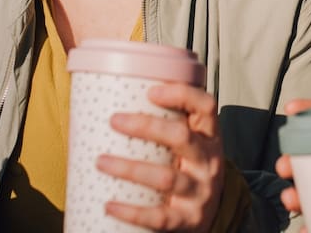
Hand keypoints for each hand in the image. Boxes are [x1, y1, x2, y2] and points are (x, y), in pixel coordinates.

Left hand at [99, 83, 224, 232]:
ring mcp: (200, 192)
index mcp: (209, 137)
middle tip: (114, 120)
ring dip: (130, 168)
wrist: (209, 216)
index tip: (151, 90)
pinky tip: (110, 205)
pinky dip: (132, 212)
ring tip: (101, 161)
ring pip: (166, 178)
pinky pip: (159, 216)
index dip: (182, 95)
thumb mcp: (191, 145)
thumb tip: (118, 99)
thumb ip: (169, 125)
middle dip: (146, 126)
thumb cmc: (189, 170)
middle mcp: (209, 162)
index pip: (206, 106)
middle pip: (181, 137)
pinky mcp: (188, 219)